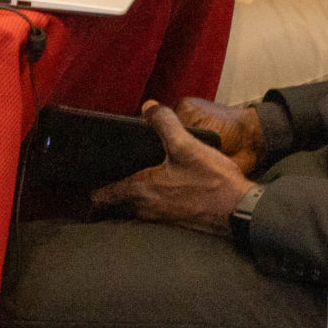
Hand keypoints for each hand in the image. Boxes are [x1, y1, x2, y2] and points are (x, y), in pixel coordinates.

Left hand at [91, 102, 259, 233]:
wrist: (243, 212)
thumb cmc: (213, 182)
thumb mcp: (187, 147)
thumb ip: (165, 124)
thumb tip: (148, 106)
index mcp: (142, 190)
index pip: (103, 196)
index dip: (91, 187)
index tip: (84, 178)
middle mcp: (146, 209)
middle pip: (116, 204)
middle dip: (107, 192)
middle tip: (102, 176)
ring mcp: (161, 218)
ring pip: (133, 209)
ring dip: (127, 198)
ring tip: (126, 180)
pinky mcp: (176, 222)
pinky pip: (151, 211)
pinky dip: (146, 201)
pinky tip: (158, 188)